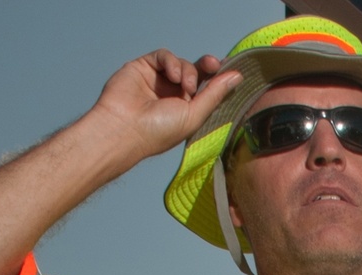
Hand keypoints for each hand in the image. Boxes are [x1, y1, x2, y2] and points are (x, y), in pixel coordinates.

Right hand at [91, 49, 241, 165]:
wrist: (124, 128)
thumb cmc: (158, 131)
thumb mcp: (194, 115)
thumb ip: (214, 94)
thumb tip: (237, 77)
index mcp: (186, 110)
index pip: (206, 89)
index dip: (217, 78)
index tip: (228, 70)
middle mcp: (172, 95)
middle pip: (196, 72)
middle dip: (206, 67)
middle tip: (213, 64)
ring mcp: (158, 81)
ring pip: (181, 63)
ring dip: (188, 70)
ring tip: (185, 85)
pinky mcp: (144, 67)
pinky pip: (163, 56)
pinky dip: (171, 61)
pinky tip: (172, 74)